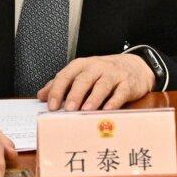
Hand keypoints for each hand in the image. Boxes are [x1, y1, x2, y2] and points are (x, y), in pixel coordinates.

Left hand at [37, 53, 154, 111]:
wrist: (134, 66)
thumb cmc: (104, 73)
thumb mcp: (82, 74)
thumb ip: (62, 84)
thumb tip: (41, 96)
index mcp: (82, 65)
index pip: (66, 75)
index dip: (58, 91)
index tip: (52, 106)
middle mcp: (97, 67)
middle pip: (84, 79)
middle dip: (75, 94)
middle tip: (69, 109)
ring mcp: (113, 75)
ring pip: (102, 85)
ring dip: (94, 98)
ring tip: (86, 110)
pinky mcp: (127, 83)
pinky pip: (120, 92)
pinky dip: (114, 102)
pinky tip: (107, 111)